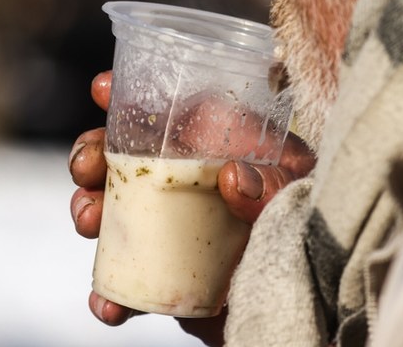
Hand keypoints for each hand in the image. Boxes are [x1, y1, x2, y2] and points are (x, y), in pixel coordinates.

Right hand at [69, 71, 315, 341]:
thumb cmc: (314, 241)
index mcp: (230, 148)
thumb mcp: (302, 203)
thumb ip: (277, 187)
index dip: (136, 94)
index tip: (102, 88)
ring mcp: (179, 228)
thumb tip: (233, 176)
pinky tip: (105, 302)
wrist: (317, 314)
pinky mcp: (171, 274)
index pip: (178, 110)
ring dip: (90, 211)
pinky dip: (108, 291)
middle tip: (85, 166)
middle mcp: (197, 183)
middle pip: (132, 156)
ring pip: (119, 210)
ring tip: (88, 221)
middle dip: (95, 153)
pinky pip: (130, 278)